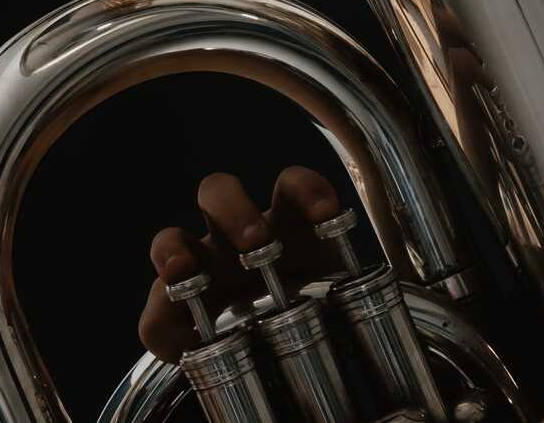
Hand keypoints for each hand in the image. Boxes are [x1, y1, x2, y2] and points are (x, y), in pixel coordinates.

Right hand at [136, 166, 349, 361]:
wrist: (278, 357)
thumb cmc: (312, 308)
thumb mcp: (340, 291)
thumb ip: (361, 285)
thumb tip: (390, 291)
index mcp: (282, 222)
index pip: (290, 186)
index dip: (308, 190)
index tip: (327, 214)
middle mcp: (233, 236)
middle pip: (218, 191)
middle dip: (235, 209)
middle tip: (255, 242)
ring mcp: (197, 271)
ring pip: (171, 239)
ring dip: (177, 250)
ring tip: (189, 273)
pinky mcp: (168, 315)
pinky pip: (153, 313)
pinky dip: (162, 322)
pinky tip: (180, 340)